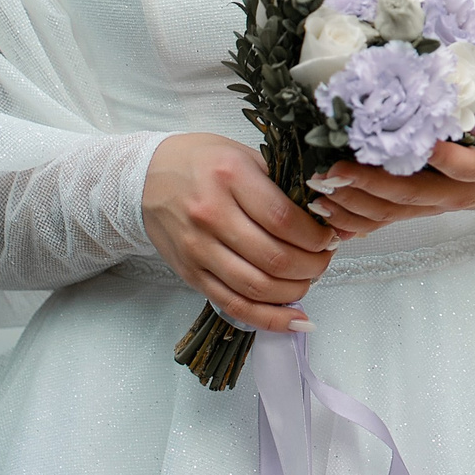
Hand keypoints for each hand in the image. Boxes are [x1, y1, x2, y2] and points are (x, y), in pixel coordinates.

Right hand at [142, 133, 338, 332]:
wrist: (144, 178)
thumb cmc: (200, 161)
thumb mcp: (244, 155)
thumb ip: (282, 182)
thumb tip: (326, 214)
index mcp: (230, 177)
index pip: (284, 219)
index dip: (315, 236)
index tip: (330, 237)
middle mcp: (212, 215)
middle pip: (274, 258)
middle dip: (312, 266)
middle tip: (324, 259)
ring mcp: (198, 249)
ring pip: (257, 287)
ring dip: (295, 291)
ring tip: (309, 280)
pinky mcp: (191, 274)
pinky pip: (234, 305)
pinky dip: (268, 318)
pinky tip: (294, 320)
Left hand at [308, 88, 474, 237]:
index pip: (464, 167)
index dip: (446, 159)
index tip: (423, 143)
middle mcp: (453, 194)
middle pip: (409, 194)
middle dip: (370, 183)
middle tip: (332, 169)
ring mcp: (431, 205)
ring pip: (388, 210)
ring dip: (351, 201)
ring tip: (316, 187)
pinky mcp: (415, 210)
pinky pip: (381, 221)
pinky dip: (352, 220)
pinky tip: (322, 213)